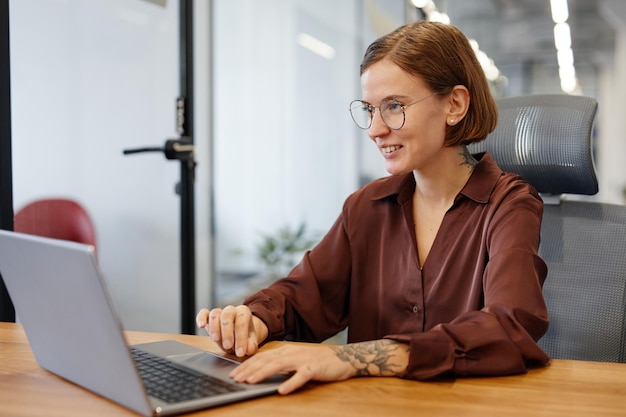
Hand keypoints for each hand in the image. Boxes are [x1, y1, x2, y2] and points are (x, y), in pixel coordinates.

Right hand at [196, 305, 267, 356]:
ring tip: (216, 339)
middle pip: (227, 315)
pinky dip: (201, 318)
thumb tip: (249, 349)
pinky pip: (203, 313)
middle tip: (228, 346)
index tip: (240, 352)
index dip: (241, 337)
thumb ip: (252, 345)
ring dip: (214, 327)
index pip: (242, 322)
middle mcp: (231, 310)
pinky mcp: (208, 316)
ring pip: (215, 314)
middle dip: (227, 332)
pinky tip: (201, 326)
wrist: (238, 332)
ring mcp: (219, 312)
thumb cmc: (245, 336)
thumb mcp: (251, 341)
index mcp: (244, 313)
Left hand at [230, 339, 408, 394]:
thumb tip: (260, 371)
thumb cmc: (318, 361)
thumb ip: (281, 364)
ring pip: (279, 365)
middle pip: (266, 360)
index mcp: (286, 350)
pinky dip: (291, 383)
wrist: (343, 358)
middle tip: (235, 379)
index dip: (247, 365)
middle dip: (249, 369)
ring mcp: (303, 359)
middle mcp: (291, 352)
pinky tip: (282, 390)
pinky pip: (301, 376)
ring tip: (251, 381)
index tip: (233, 373)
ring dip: (263, 373)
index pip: (262, 357)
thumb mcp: (296, 360)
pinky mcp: (314, 368)